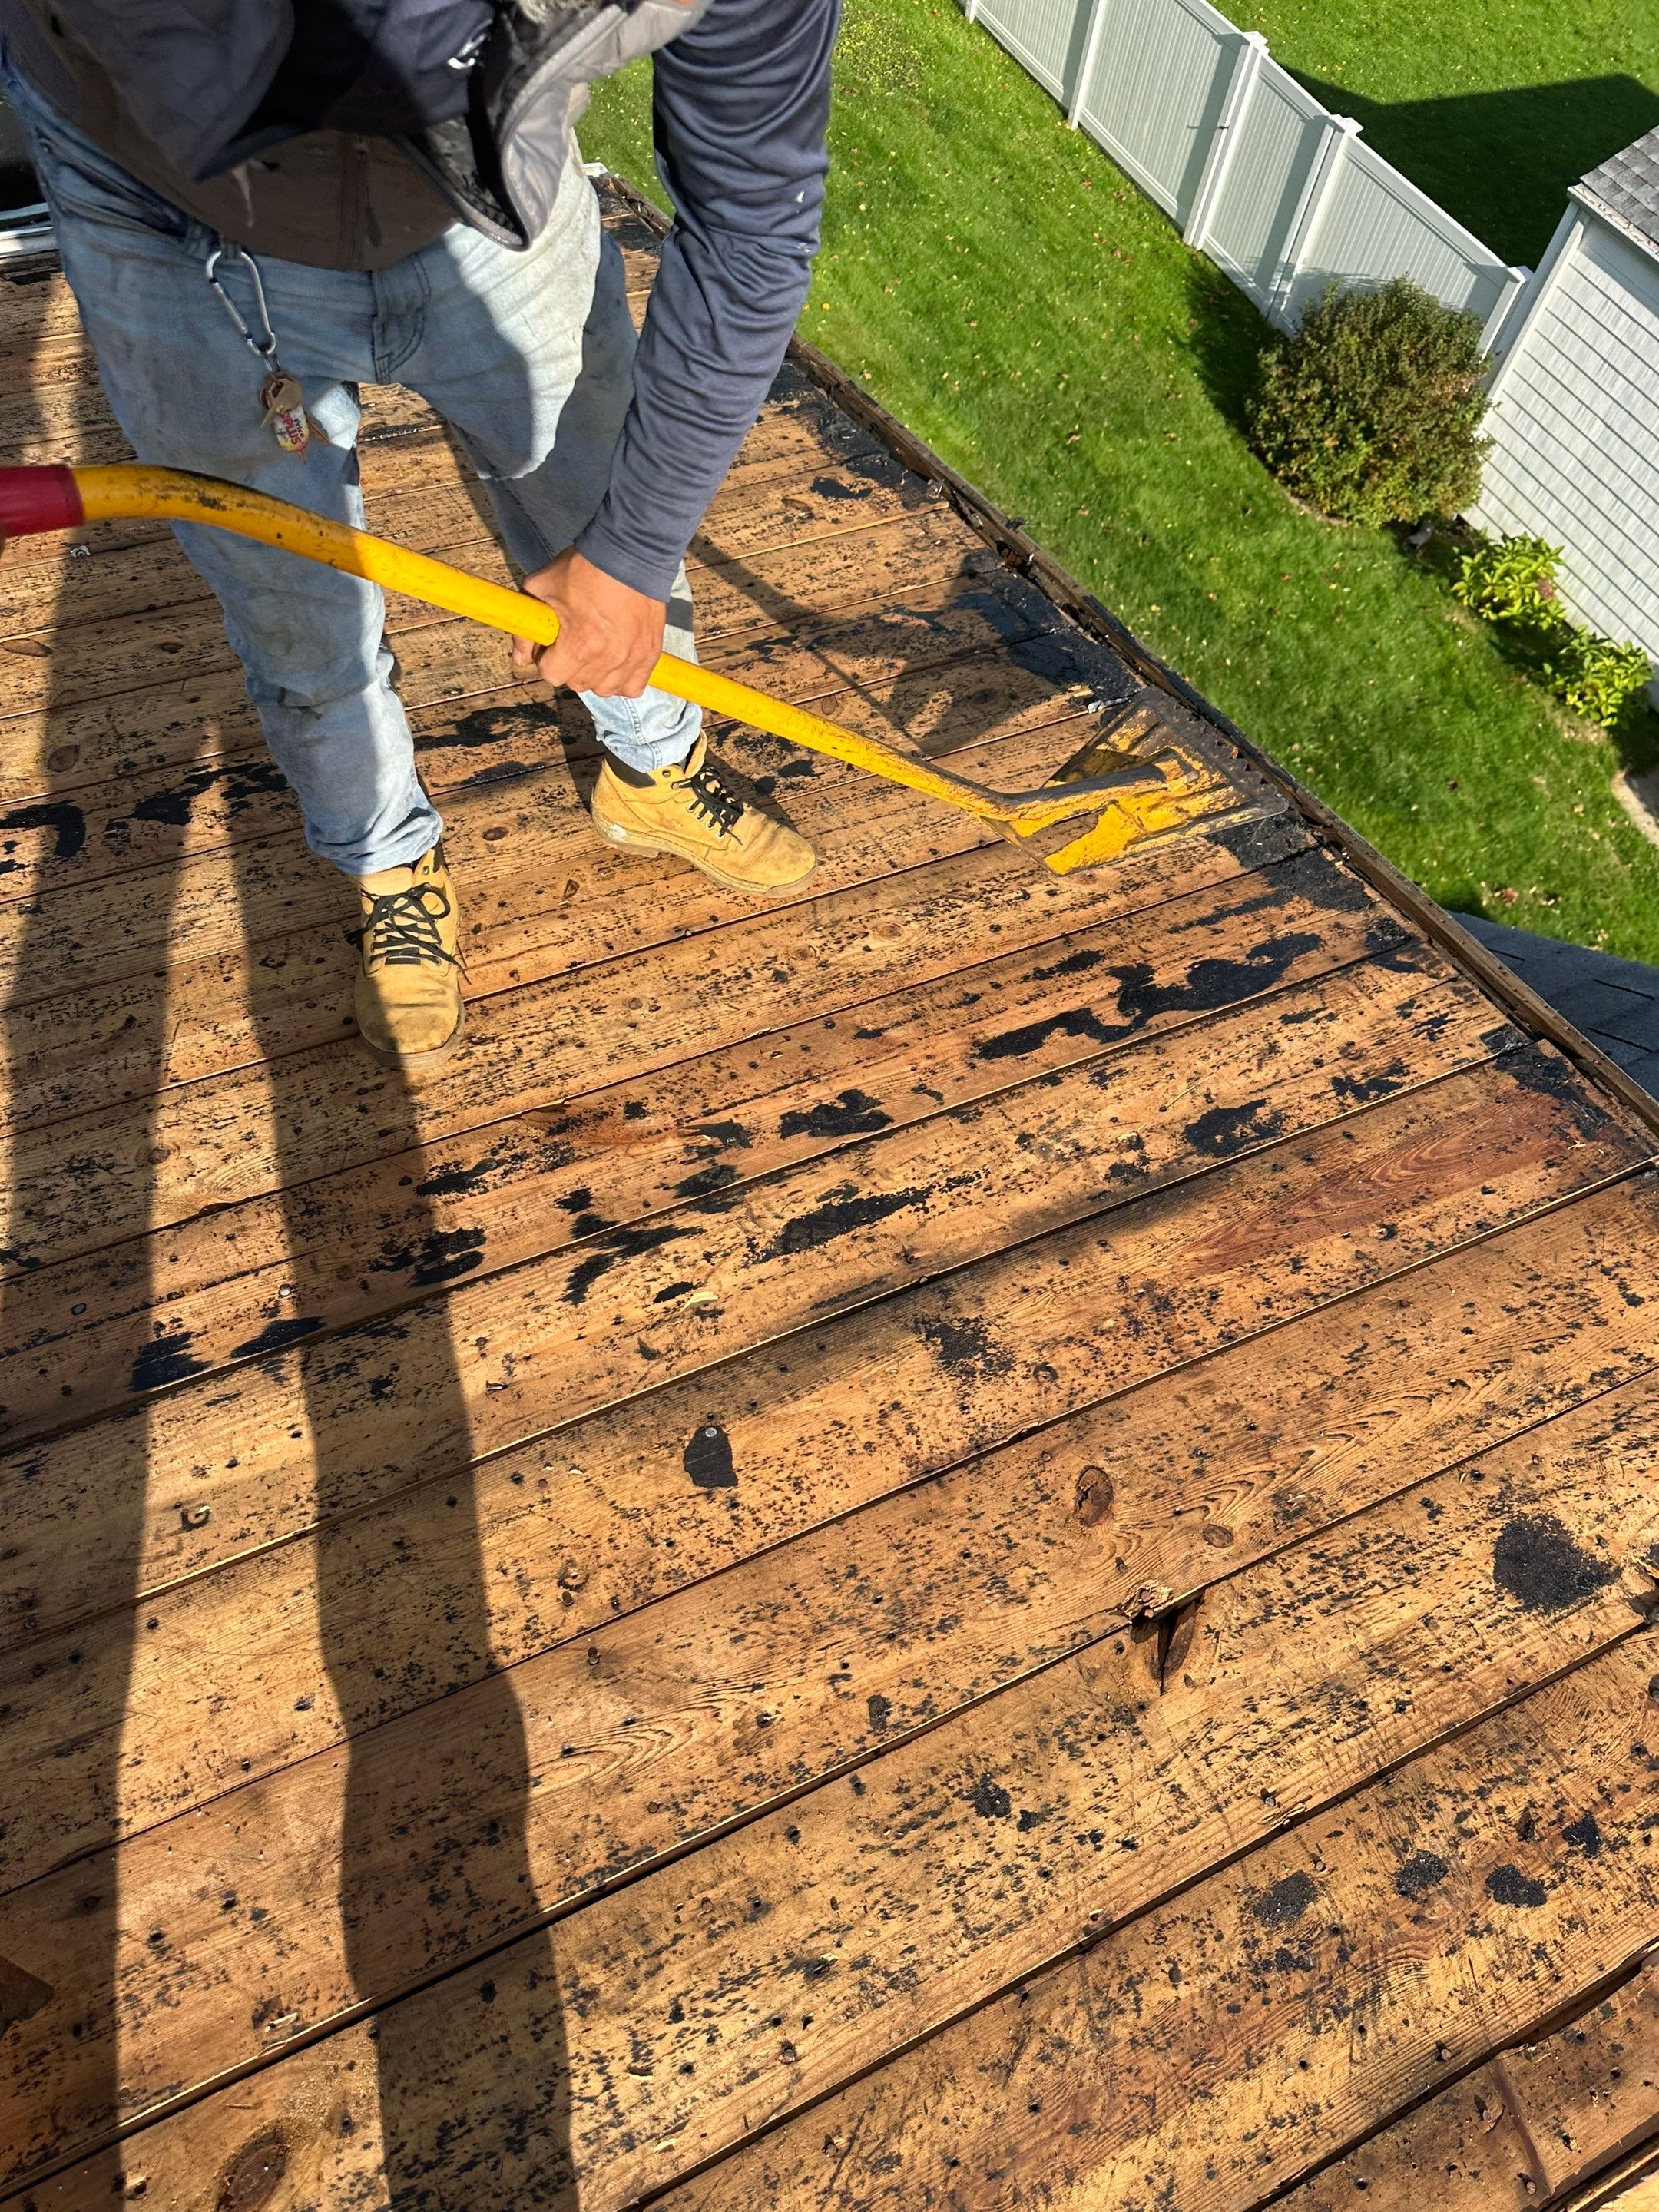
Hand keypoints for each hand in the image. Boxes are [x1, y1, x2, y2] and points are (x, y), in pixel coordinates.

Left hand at [512, 548, 666, 698]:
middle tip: (574, 642)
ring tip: (596, 651)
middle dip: (570, 667)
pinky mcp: (650, 654)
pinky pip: (634, 687)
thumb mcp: (540, 587)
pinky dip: (624, 679)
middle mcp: (607, 658)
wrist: (629, 552)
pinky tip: (617, 662)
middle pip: (578, 684)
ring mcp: (632, 658)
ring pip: (605, 689)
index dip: (547, 659)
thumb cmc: (583, 568)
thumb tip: (519, 659)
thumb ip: (524, 627)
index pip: (553, 676)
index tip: (553, 644)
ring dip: (597, 675)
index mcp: (579, 644)